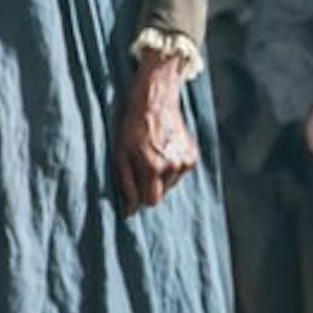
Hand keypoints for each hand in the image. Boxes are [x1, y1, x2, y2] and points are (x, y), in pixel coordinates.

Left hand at [111, 53, 199, 214]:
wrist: (155, 100)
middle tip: (140, 163)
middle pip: (160, 193)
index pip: (150, 201)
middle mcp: (173, 166)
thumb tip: (129, 212)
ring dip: (160, 175)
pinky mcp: (193, 155)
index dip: (139, 195)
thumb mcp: (120, 154)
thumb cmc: (131, 127)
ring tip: (151, 153)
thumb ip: (125, 184)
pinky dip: (171, 166)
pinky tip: (163, 149)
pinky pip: (179, 172)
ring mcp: (186, 160)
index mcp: (153, 168)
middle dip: (149, 184)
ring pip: (170, 184)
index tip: (133, 182)